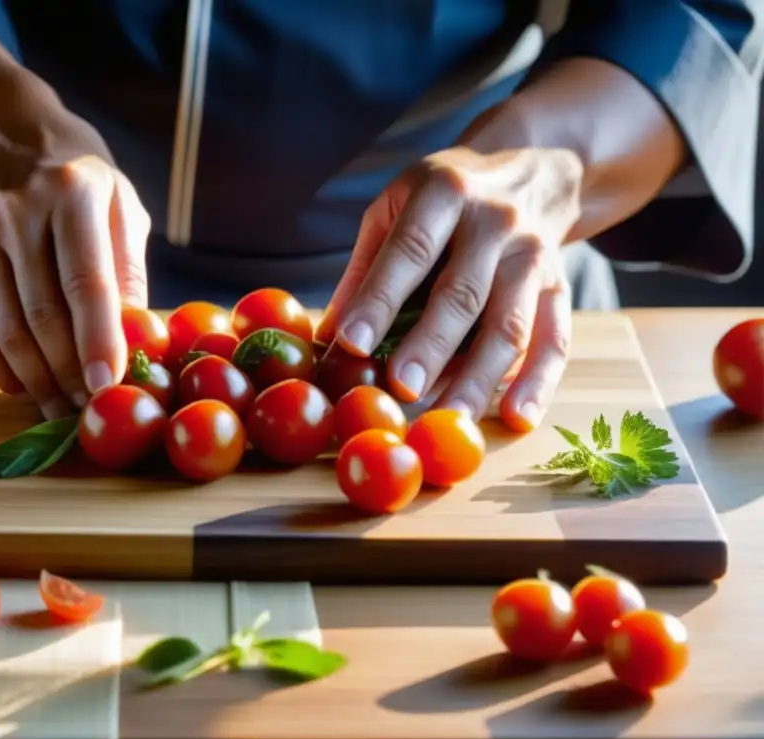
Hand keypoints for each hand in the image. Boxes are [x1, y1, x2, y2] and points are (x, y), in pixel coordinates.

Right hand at [0, 124, 150, 419]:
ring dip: (37, 383)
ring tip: (62, 411)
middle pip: (43, 316)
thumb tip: (137, 338)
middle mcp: (18, 211)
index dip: (98, 339)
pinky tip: (25, 389)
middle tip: (91, 412)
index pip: (86, 281)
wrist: (2, 136)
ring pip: (7, 331)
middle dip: (69, 375)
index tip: (107, 385)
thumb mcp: (121, 205)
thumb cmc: (80, 181)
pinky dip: (0, 370)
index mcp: (73, 192)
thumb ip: (129, 269)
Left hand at [317, 146, 582, 429]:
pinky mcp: (560, 287)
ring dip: (478, 377)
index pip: (411, 250)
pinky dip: (538, 383)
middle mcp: (496, 222)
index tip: (351, 343)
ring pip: (509, 325)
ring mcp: (533, 256)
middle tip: (402, 389)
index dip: (380, 298)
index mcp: (445, 192)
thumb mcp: (396, 207)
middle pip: (463, 293)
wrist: (532, 170)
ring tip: (449, 419)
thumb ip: (365, 269)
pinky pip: (554, 339)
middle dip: (431, 345)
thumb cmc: (445, 196)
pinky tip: (516, 418)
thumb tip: (329, 339)